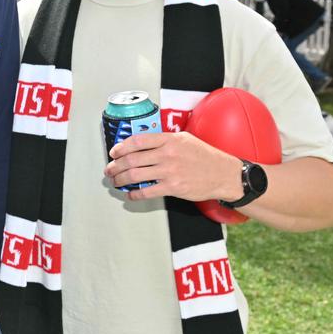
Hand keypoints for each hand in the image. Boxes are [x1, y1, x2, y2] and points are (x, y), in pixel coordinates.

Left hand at [105, 132, 243, 202]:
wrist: (224, 174)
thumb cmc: (204, 156)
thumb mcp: (185, 139)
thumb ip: (164, 140)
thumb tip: (141, 144)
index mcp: (169, 139)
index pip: (137, 141)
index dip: (121, 147)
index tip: (113, 152)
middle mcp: (167, 154)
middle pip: (131, 159)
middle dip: (115, 166)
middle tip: (109, 170)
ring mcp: (169, 171)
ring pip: (135, 175)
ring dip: (120, 179)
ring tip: (115, 181)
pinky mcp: (173, 187)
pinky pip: (146, 191)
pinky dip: (134, 194)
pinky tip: (129, 194)